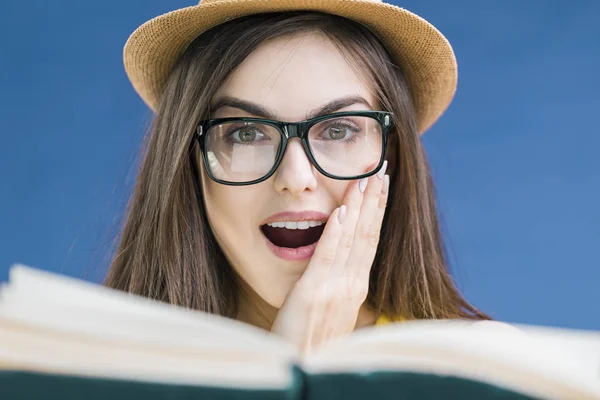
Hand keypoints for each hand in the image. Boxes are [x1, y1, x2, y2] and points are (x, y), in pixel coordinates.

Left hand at [270, 161, 389, 354]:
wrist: (306, 371)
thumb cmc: (314, 343)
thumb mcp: (333, 311)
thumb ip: (339, 285)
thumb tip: (343, 265)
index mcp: (356, 287)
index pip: (370, 241)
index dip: (376, 212)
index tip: (380, 186)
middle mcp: (352, 286)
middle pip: (367, 235)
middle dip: (374, 201)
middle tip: (381, 171)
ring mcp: (335, 290)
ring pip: (352, 240)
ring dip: (358, 208)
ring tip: (365, 180)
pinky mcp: (314, 294)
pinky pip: (327, 258)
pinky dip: (334, 234)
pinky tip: (338, 212)